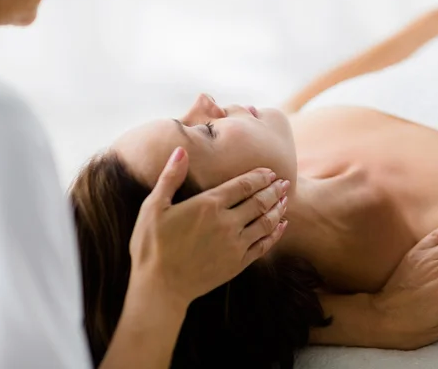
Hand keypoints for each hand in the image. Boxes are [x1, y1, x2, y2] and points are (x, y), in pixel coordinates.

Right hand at [128, 147, 288, 308]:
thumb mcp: (153, 207)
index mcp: (209, 205)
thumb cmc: (151, 246)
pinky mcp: (238, 263)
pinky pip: (264, 245)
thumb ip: (170, 177)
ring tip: (286, 199)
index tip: (270, 171)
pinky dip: (275, 233)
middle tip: (285, 182)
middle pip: (259, 201)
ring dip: (278, 208)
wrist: (159, 288)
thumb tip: (180, 150)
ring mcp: (235, 244)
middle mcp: (227, 222)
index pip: (243, 185)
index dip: (260, 176)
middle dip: (275, 190)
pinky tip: (281, 226)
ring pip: (266, 222)